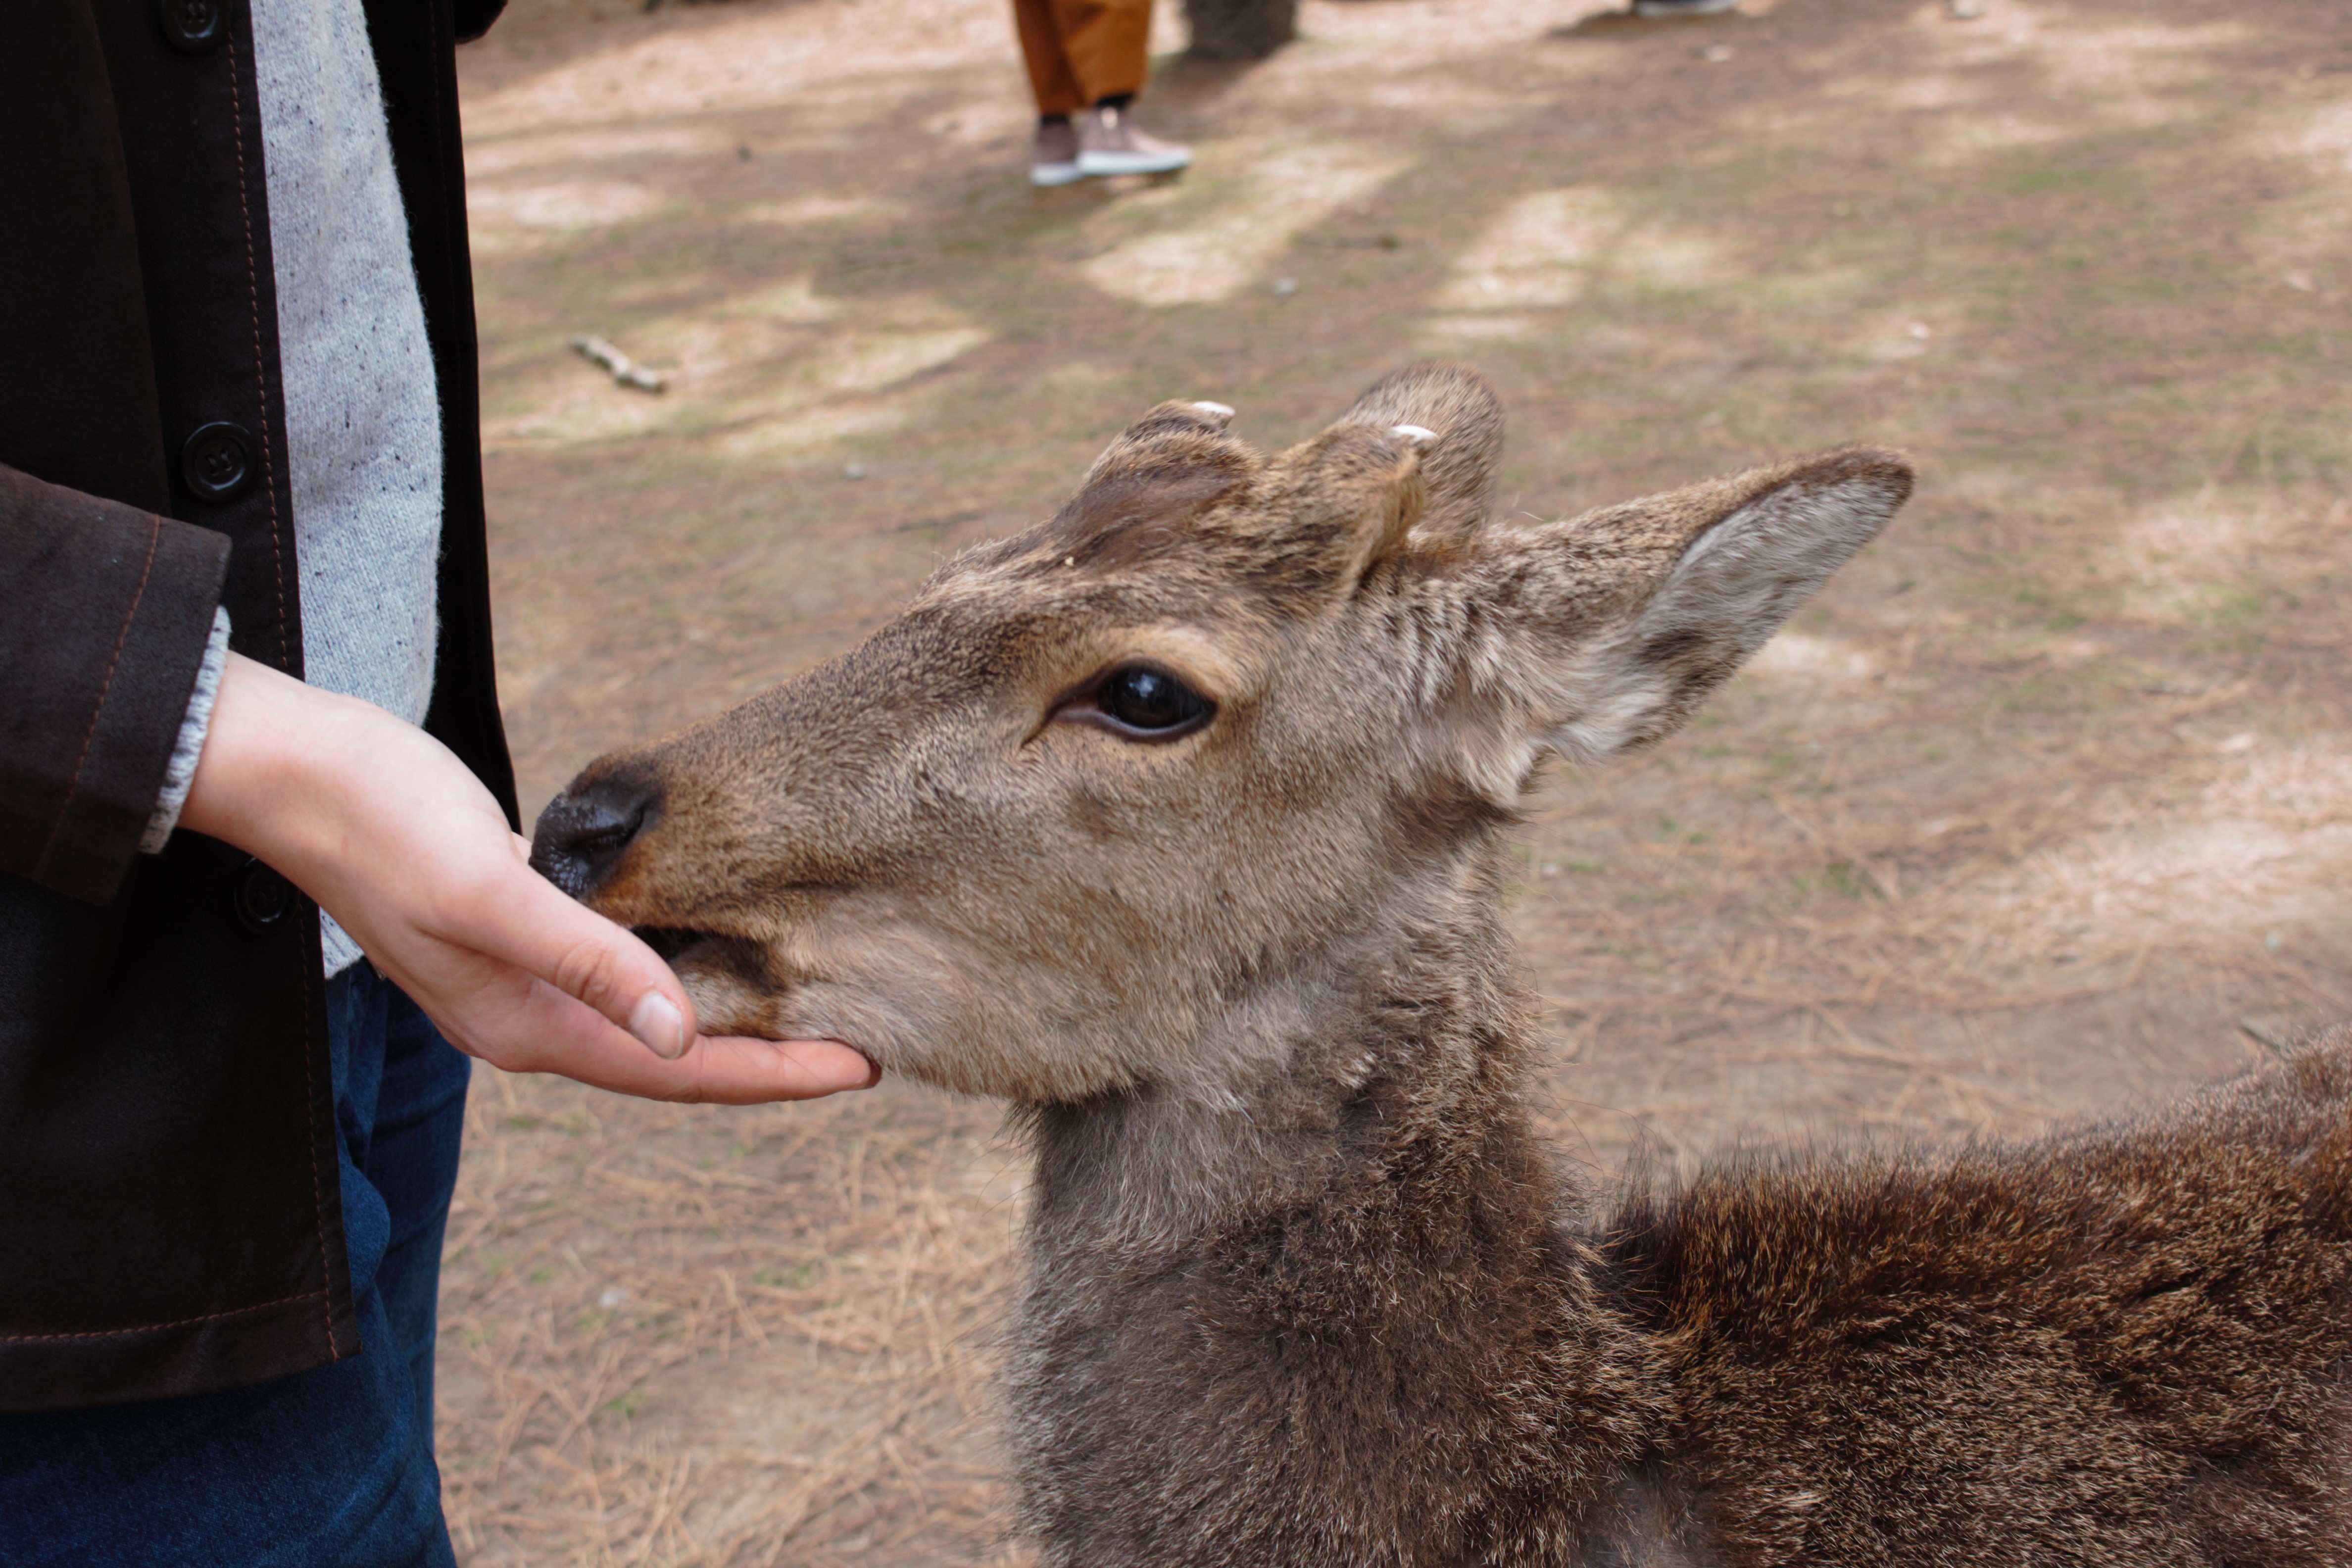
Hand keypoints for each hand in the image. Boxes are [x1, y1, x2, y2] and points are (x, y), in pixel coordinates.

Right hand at [179, 654, 877, 1103]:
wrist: (298, 773)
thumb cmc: (386, 823)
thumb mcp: (491, 891)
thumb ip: (589, 963)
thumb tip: (679, 1035)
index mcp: (525, 1026)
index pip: (677, 1070)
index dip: (773, 1073)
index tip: (861, 1067)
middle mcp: (527, 1018)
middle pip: (672, 1058)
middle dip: (766, 1061)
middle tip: (864, 1046)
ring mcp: (520, 979)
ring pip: (649, 1017)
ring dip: (727, 1022)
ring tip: (812, 1011)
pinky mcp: (518, 932)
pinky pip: (618, 972)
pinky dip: (677, 972)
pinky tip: (719, 951)